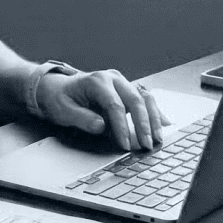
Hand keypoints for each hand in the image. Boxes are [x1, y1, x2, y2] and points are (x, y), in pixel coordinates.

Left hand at [38, 69, 169, 149]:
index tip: (125, 144)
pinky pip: (146, 99)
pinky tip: (164, 125)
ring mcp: (122, 82)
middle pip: (134, 99)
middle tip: (146, 144)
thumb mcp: (63, 110)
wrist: (59, 88)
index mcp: (97, 81)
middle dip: (143, 124)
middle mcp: (113, 78)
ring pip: (145, 97)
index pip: (114, 105)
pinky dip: (155, 112)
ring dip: (153, 118)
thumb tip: (101, 126)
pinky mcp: (127, 90)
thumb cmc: (61, 99)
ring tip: (156, 138)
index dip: (121, 126)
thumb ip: (82, 118)